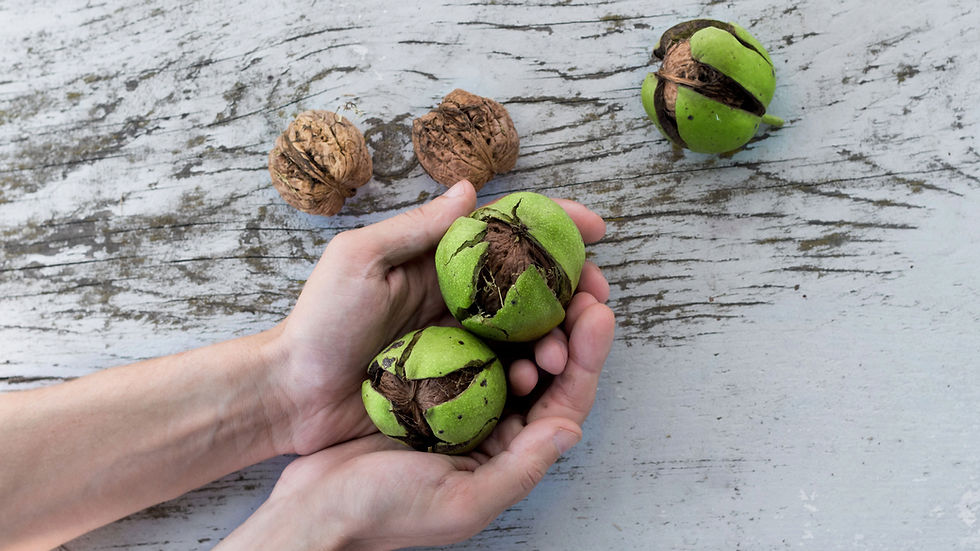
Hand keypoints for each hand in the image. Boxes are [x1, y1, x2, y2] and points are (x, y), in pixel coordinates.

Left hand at [221, 197, 614, 549]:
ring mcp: (459, 341)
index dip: (554, 225)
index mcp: (438, 262)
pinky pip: (505, 373)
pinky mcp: (457, 382)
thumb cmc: (319, 322)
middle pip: (531, 285)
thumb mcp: (360, 260)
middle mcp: (456, 297)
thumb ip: (416, 228)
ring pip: (526, 331)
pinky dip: (529, 373)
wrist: (293, 394)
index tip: (595, 228)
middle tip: (597, 302)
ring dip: (557, 336)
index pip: (506, 233)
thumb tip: (470, 189)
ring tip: (563, 351)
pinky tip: (534, 380)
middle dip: (573, 289)